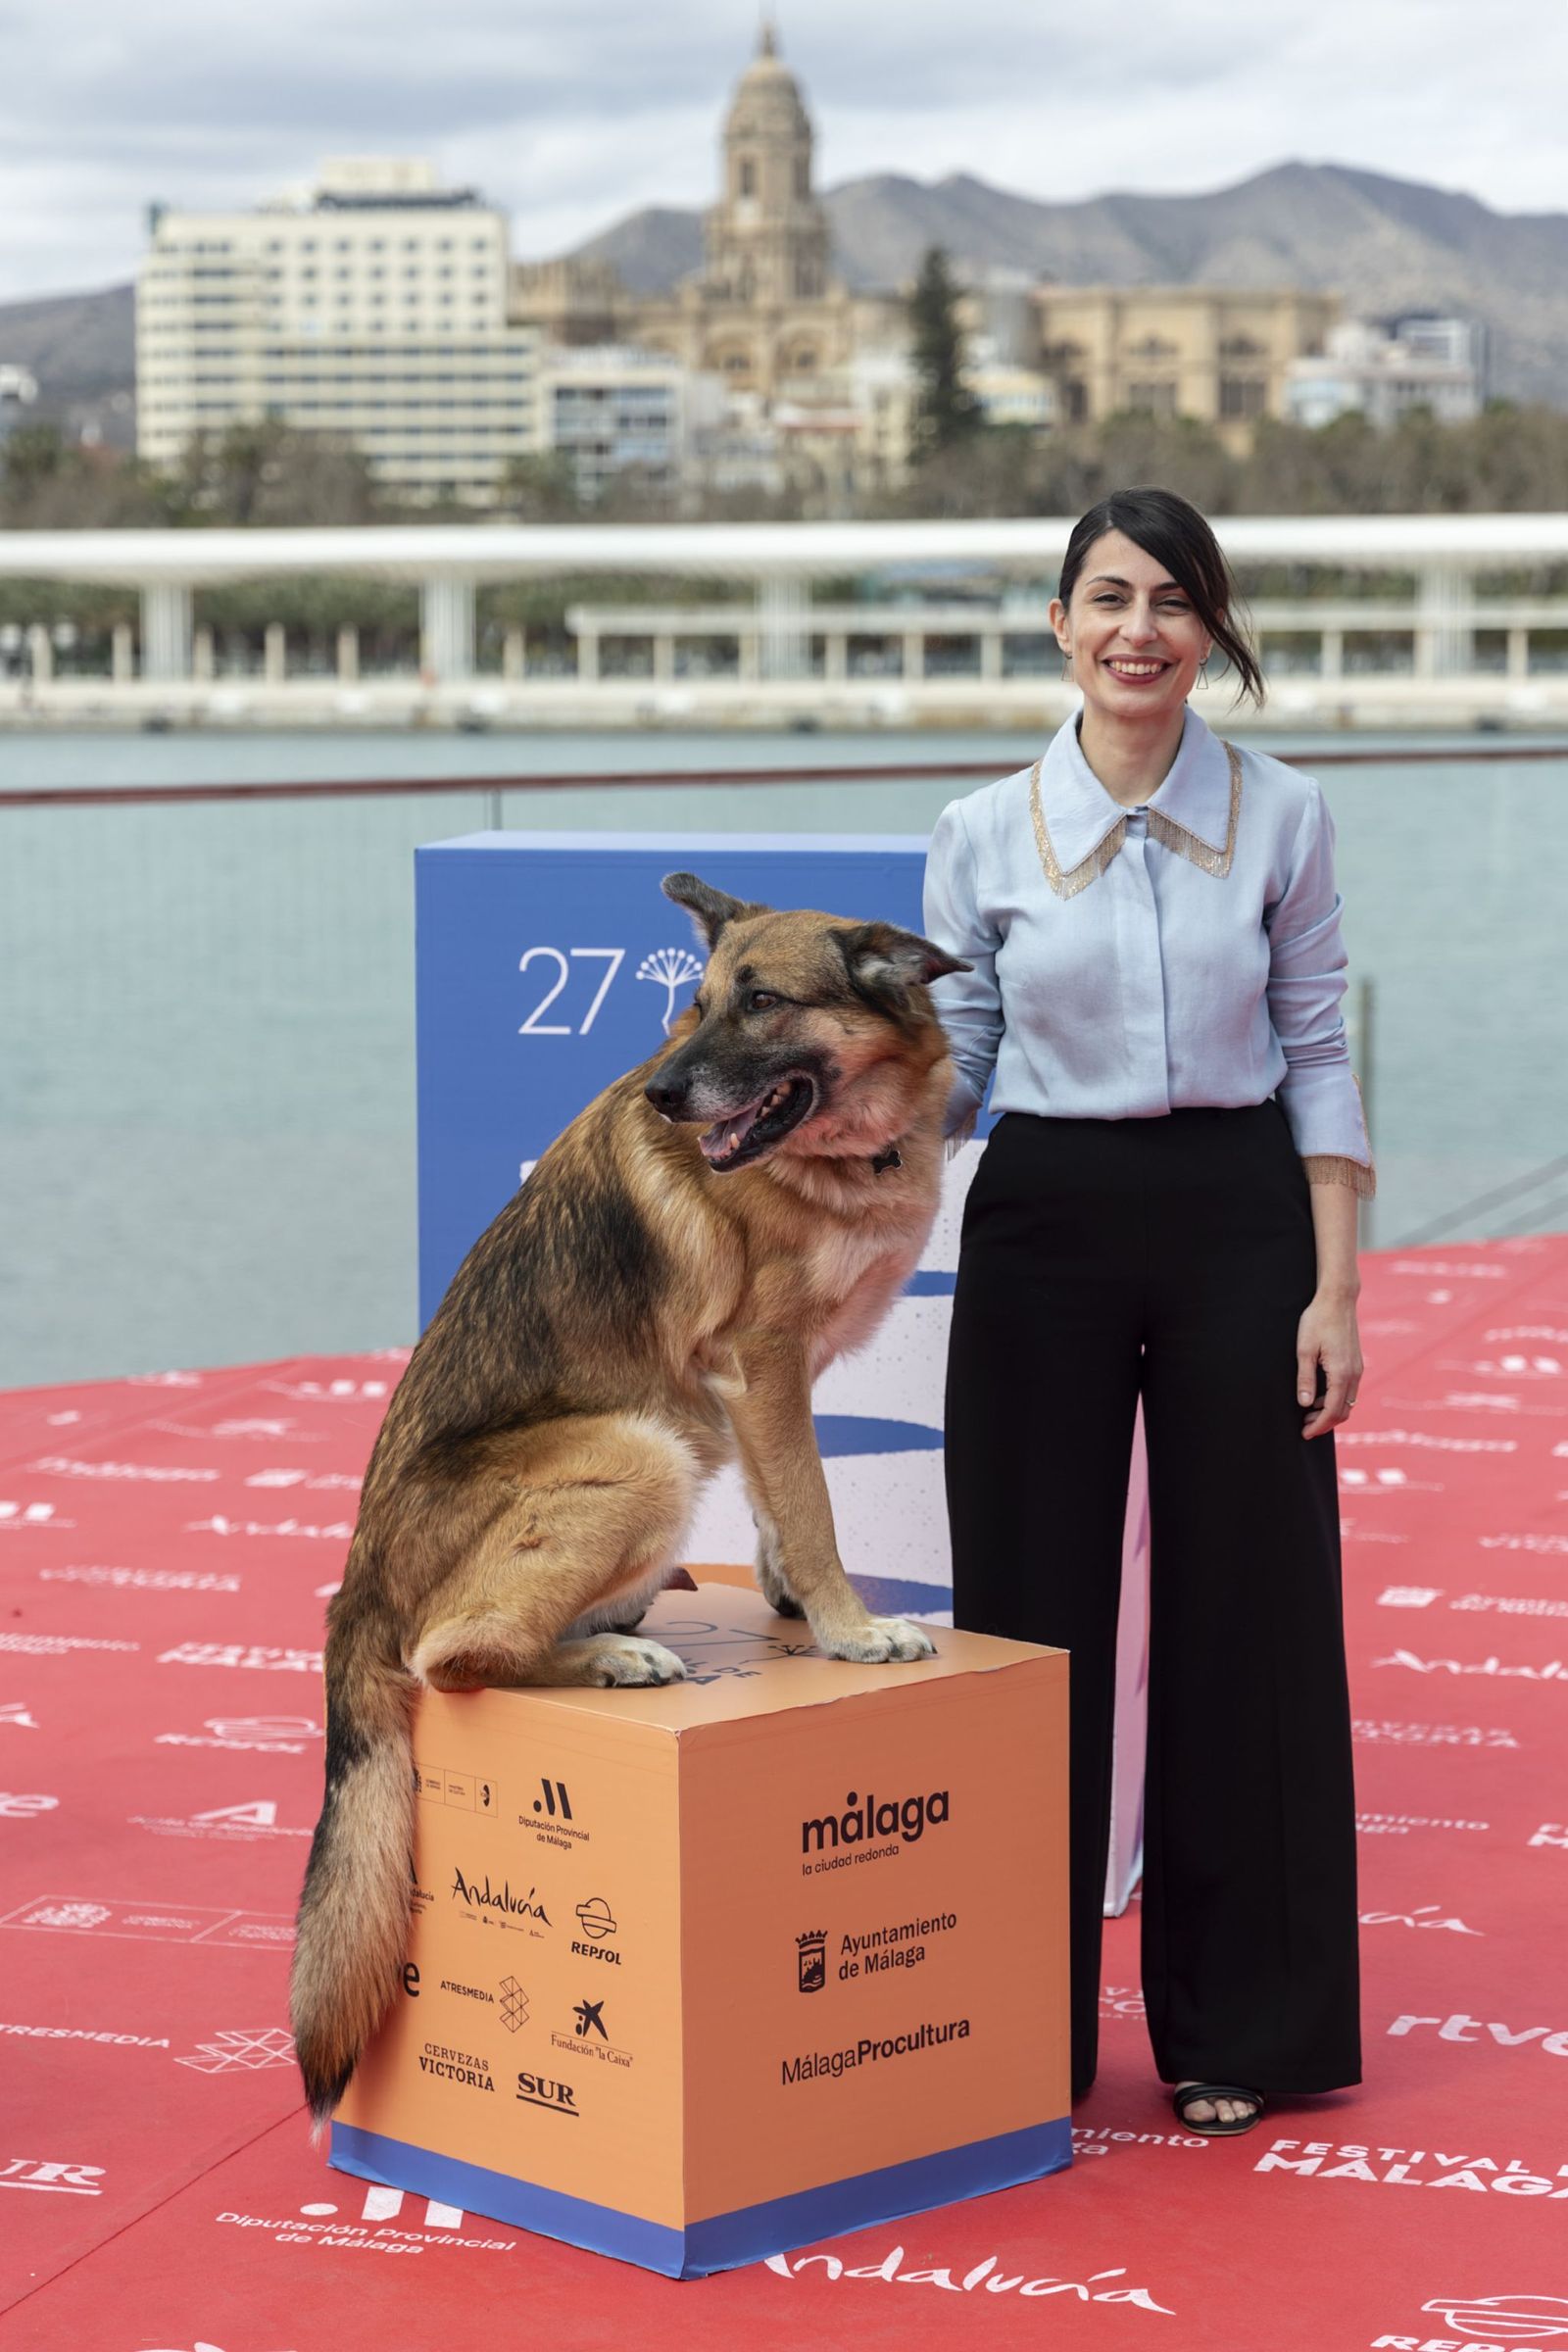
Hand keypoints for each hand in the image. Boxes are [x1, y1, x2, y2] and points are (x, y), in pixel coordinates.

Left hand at [1296, 1292, 1362, 1439]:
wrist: (1337, 1299)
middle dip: (1325, 1423)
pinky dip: (1336, 1400)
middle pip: (1344, 1411)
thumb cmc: (1317, 1321)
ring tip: (1308, 1414)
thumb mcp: (1304, 1350)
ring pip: (1348, 1402)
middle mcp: (1354, 1374)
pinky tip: (1319, 1397)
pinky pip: (1349, 1391)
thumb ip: (1305, 1379)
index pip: (1332, 1411)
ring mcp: (1358, 1369)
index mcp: (1342, 1374)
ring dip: (1330, 1412)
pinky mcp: (1356, 1363)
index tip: (1304, 1433)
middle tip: (1304, 1428)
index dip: (1319, 1426)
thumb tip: (1305, 1405)